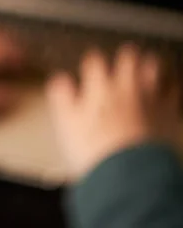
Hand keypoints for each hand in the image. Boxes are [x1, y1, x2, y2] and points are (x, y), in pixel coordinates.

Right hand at [46, 44, 179, 180]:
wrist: (129, 173)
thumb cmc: (96, 150)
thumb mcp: (67, 124)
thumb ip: (62, 97)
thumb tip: (59, 80)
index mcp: (99, 87)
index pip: (94, 62)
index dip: (92, 61)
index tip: (91, 64)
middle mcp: (126, 87)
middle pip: (127, 58)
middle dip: (125, 55)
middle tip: (124, 56)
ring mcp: (150, 97)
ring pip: (153, 67)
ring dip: (149, 64)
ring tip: (148, 63)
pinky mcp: (169, 112)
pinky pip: (174, 89)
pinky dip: (171, 85)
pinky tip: (168, 87)